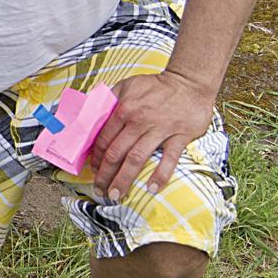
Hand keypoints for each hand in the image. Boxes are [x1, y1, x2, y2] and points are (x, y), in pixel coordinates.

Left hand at [90, 71, 214, 199]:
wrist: (189, 82)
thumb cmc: (155, 86)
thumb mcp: (126, 85)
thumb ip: (108, 100)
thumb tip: (88, 114)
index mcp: (124, 109)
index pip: (103, 139)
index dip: (96, 158)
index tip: (93, 170)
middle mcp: (139, 121)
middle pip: (116, 153)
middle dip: (105, 175)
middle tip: (100, 191)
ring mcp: (160, 129)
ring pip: (137, 159)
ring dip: (124, 179)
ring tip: (116, 195)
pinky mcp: (180, 135)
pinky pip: (169, 158)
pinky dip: (160, 174)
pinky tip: (152, 189)